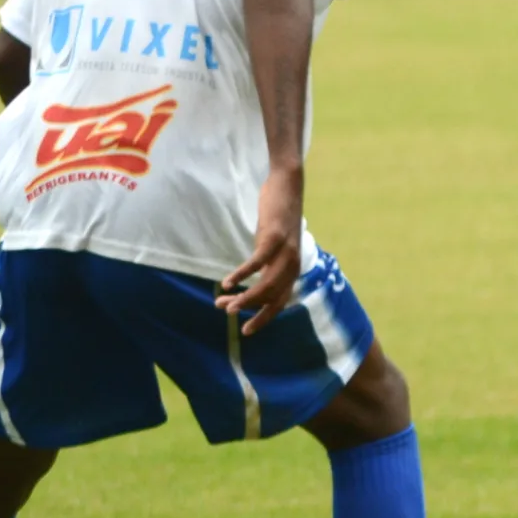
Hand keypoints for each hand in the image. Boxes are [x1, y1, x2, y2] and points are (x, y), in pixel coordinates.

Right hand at [219, 166, 304, 334]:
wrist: (287, 186)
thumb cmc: (277, 217)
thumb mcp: (274, 246)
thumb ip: (269, 264)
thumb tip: (254, 282)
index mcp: (293, 269)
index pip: (279, 302)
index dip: (263, 318)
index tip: (246, 331)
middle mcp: (293, 264)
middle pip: (271, 298)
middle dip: (247, 309)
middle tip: (224, 311)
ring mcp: (286, 251)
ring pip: (266, 285)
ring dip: (243, 297)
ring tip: (224, 304)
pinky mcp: (275, 237)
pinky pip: (257, 262)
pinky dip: (241, 275)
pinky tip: (227, 282)